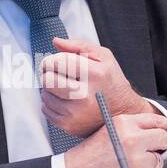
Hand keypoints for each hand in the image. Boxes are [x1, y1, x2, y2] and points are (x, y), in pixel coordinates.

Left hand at [40, 37, 155, 137]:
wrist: (122, 113)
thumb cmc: (111, 82)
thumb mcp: (104, 57)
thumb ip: (79, 46)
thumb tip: (56, 41)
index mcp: (94, 75)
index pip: (58, 62)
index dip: (51, 60)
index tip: (53, 62)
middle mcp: (84, 95)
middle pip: (47, 80)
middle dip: (48, 73)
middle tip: (55, 73)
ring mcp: (75, 113)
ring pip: (44, 95)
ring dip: (49, 89)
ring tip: (63, 87)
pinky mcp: (68, 125)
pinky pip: (45, 110)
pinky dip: (51, 103)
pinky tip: (63, 99)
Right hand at [63, 112, 166, 167]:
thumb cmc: (86, 158)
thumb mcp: (108, 131)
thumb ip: (130, 128)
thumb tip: (153, 131)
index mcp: (124, 124)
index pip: (157, 121)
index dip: (163, 129)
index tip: (164, 133)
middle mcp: (133, 139)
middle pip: (164, 139)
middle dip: (160, 146)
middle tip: (152, 151)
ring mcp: (137, 160)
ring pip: (158, 161)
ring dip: (148, 166)